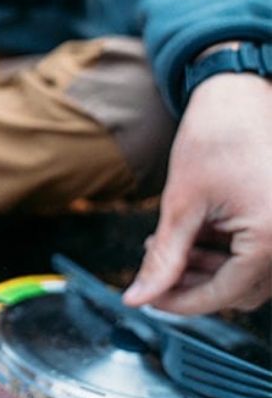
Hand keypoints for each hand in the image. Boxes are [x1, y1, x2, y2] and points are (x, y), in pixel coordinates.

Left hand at [122, 73, 271, 313]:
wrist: (240, 94)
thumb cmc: (213, 138)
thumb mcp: (181, 204)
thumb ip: (163, 258)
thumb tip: (138, 298)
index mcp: (271, 238)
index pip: (222, 294)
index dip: (177, 302)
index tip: (144, 299)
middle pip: (239, 291)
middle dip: (191, 285)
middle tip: (152, 270)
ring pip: (249, 277)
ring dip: (206, 271)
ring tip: (165, 246)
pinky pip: (259, 256)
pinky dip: (225, 254)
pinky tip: (191, 237)